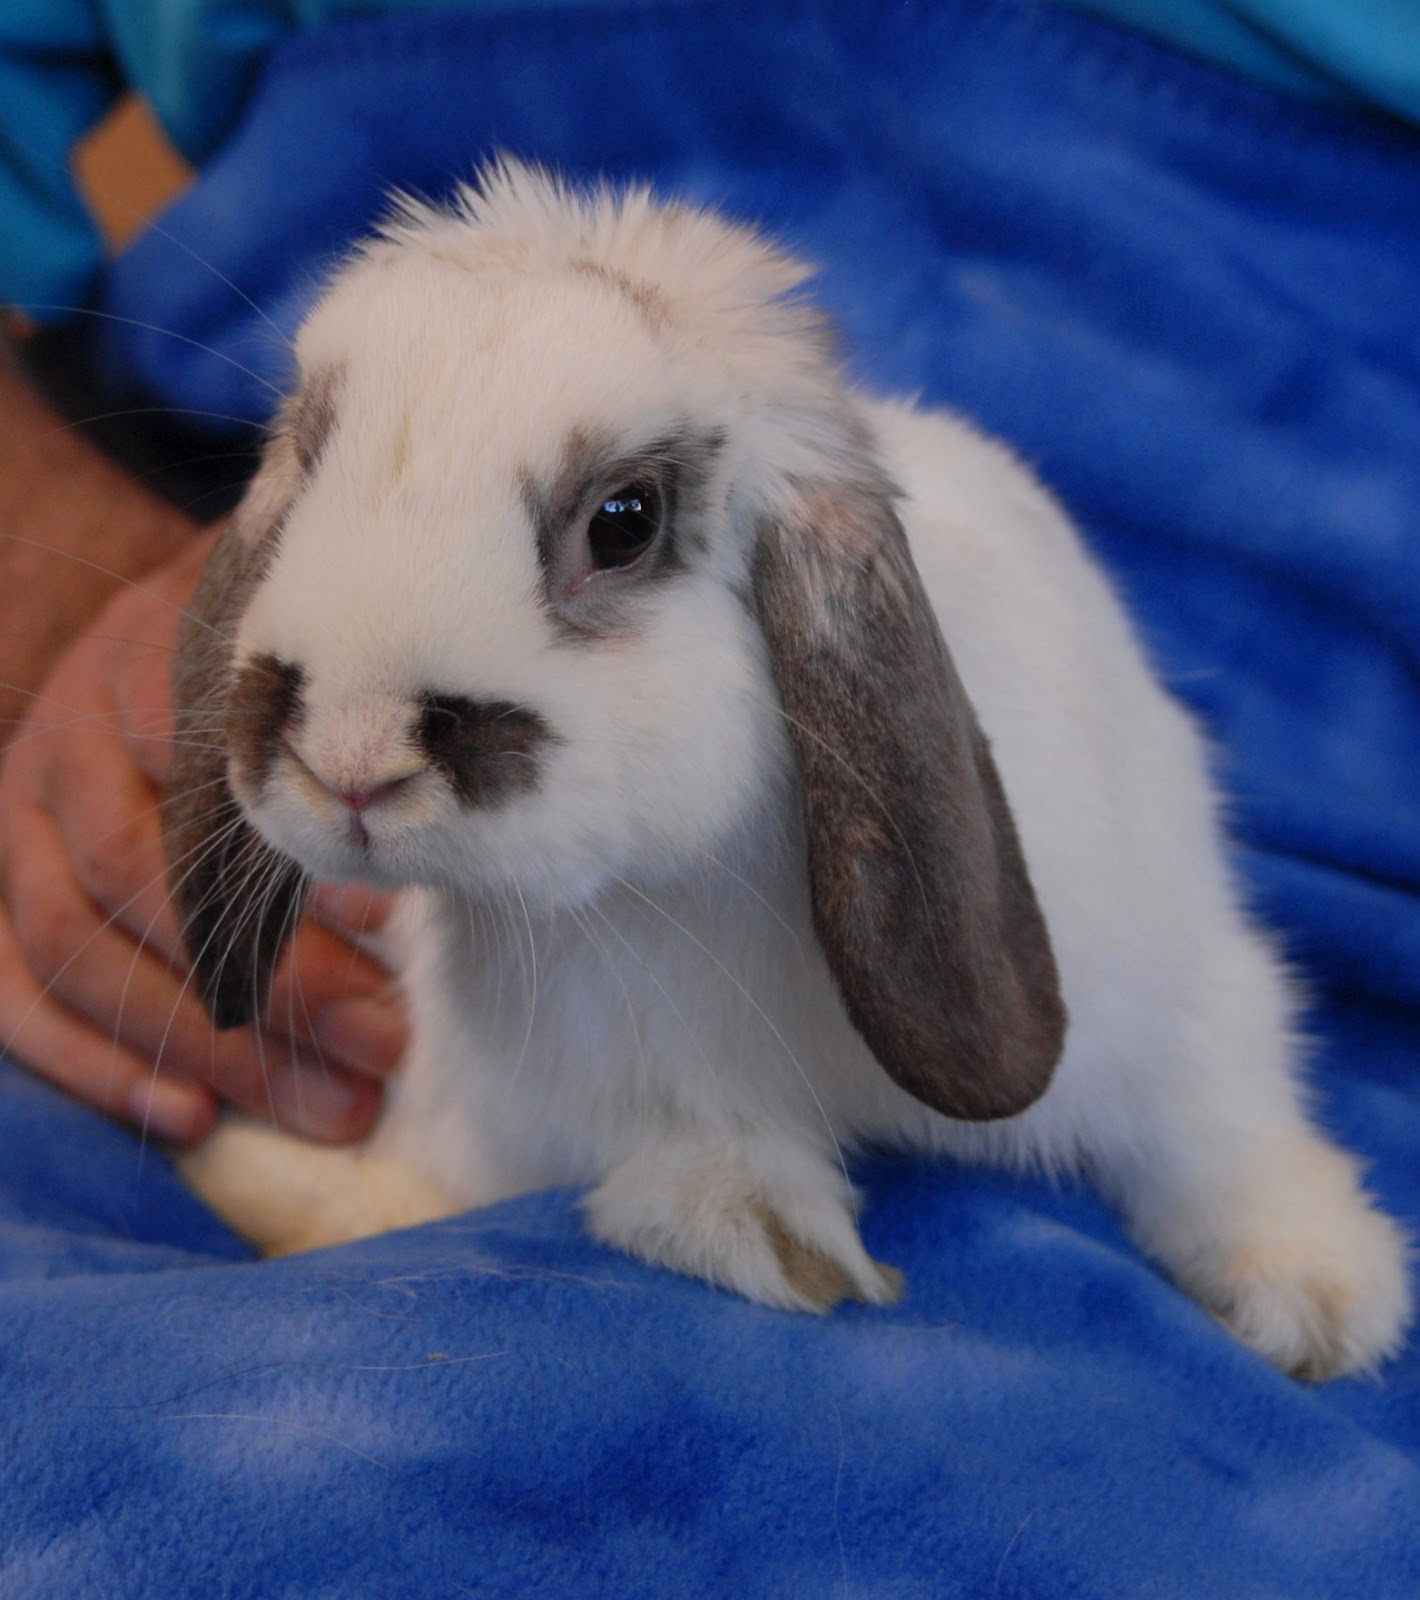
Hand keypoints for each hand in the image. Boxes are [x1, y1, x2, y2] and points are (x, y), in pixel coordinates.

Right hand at [0, 538, 407, 1143]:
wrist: (133, 642)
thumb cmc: (257, 663)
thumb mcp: (297, 655)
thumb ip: (341, 720)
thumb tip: (426, 845)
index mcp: (135, 670)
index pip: (200, 774)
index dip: (289, 857)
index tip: (388, 922)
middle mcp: (58, 752)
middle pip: (143, 876)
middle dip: (272, 977)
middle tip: (384, 1042)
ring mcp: (13, 831)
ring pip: (80, 952)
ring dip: (207, 1044)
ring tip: (330, 1103)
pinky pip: (15, 1000)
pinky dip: (99, 1068)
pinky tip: (190, 1119)